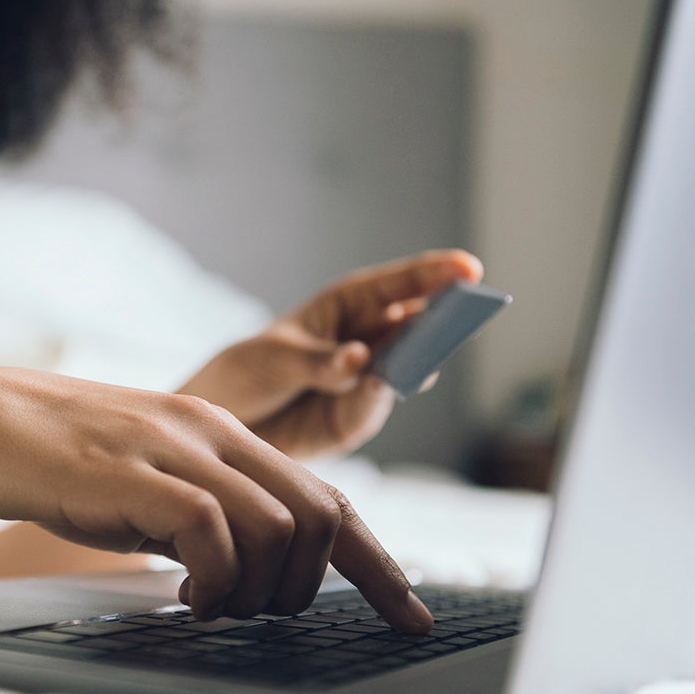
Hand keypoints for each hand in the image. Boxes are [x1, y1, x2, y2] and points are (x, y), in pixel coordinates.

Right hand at [0, 367, 432, 630]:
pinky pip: (211, 531)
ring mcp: (172, 448)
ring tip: (207, 603)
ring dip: (256, 590)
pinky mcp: (129, 473)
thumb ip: (205, 510)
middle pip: (322, 517)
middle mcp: (212, 433)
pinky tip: (179, 593)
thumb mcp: (148, 482)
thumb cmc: (55, 463)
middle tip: (258, 612)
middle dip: (315, 588)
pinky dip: (212, 579)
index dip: (378, 563)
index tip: (410, 614)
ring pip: (277, 528)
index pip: (329, 498)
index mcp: (224, 434)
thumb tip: (251, 567)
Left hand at [178, 250, 482, 458]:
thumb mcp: (274, 359)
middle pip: (416, 328)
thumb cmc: (246, 372)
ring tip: (422, 357)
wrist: (224, 424)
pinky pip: (374, 409)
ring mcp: (366, 383)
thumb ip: (319, 361)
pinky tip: (374, 389)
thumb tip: (362, 361)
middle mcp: (366, 341)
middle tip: (465, 315)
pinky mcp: (356, 420)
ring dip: (415, 363)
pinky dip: (374, 400)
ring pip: (404, 370)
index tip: (470, 269)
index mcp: (347, 305)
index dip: (434, 275)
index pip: (397, 286)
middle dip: (442, 322)